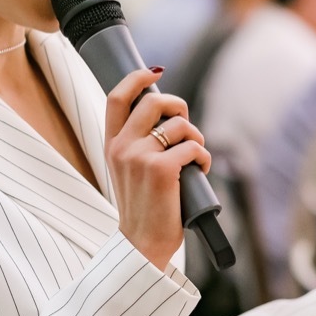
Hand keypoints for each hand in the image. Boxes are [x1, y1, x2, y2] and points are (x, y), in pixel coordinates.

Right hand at [105, 68, 210, 269]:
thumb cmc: (143, 206)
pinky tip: (200, 170)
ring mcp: (140, 157)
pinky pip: (193, 147)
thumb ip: (138, 143)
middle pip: (153, 101)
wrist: (142, 243)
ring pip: (180, 124)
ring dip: (196, 136)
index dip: (136, 78)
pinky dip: (204, 156)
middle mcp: (122, 147)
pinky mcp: (162, 169)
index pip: (116, 97)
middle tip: (185, 123)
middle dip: (178, 105)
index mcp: (111, 145)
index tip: (153, 72)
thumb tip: (168, 114)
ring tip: (195, 155)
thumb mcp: (129, 169)